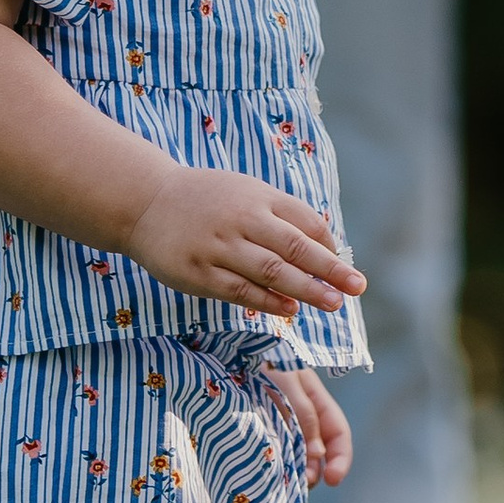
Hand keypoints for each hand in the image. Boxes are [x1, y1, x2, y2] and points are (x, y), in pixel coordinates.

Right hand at [119, 162, 365, 323]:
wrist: (145, 201)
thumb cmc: (206, 200)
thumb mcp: (245, 193)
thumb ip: (280, 216)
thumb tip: (324, 247)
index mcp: (259, 197)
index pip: (306, 222)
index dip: (328, 247)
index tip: (342, 268)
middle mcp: (242, 219)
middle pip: (295, 246)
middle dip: (330, 269)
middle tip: (358, 286)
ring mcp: (219, 246)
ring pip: (271, 271)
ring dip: (306, 289)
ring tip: (333, 303)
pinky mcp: (199, 272)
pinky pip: (240, 290)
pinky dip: (267, 301)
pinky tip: (289, 310)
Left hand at [266, 365, 352, 484]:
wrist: (228, 348)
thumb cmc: (262, 357)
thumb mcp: (286, 380)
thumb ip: (303, 413)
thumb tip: (317, 454)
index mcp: (317, 399)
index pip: (338, 433)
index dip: (341, 459)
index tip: (333, 480)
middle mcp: (303, 414)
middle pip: (321, 449)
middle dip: (316, 470)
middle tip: (302, 483)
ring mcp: (282, 422)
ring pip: (298, 453)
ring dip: (297, 470)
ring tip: (287, 481)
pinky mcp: (262, 427)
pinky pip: (276, 450)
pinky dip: (278, 463)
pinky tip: (271, 471)